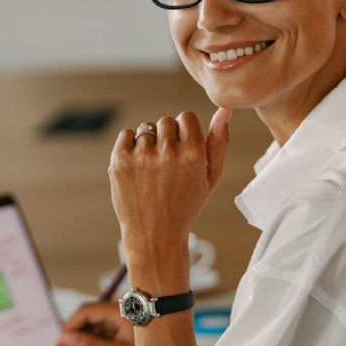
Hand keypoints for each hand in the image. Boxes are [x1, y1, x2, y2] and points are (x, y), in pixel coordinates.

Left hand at [109, 109, 232, 271]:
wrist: (155, 235)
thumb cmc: (185, 206)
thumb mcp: (210, 177)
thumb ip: (219, 142)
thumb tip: (224, 110)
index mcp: (194, 154)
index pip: (186, 117)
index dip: (184, 133)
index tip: (182, 151)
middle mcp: (168, 153)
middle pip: (166, 121)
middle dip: (167, 138)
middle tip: (167, 165)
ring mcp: (142, 156)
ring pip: (146, 129)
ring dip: (149, 144)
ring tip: (152, 171)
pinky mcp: (120, 161)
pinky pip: (126, 135)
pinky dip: (130, 146)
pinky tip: (138, 168)